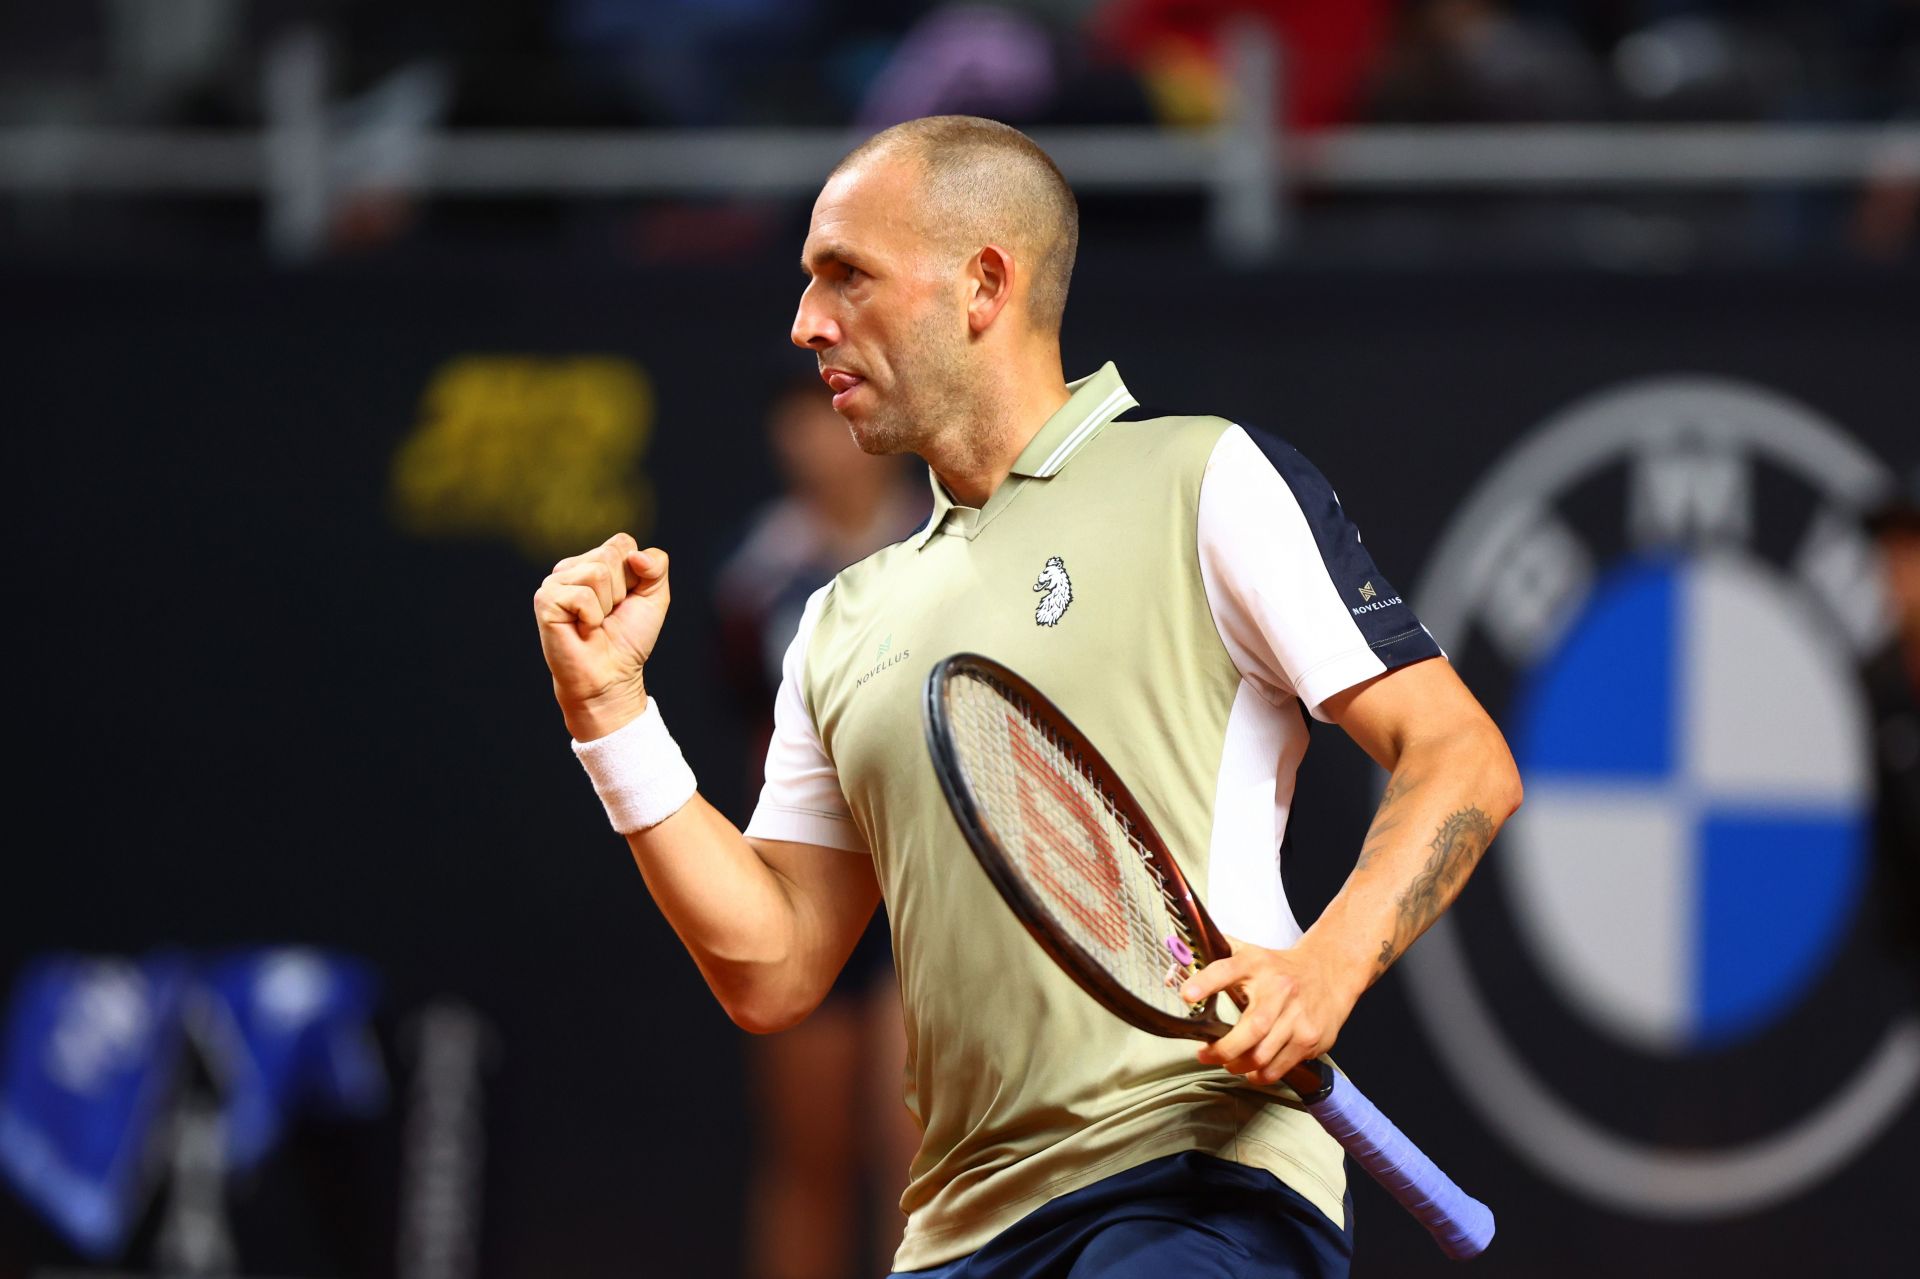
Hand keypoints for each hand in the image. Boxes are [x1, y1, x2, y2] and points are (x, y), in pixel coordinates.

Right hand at [533, 532, 669, 740]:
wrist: (612, 676)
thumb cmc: (629, 639)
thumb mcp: (655, 597)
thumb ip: (656, 565)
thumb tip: (636, 555)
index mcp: (594, 562)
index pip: (622, 542)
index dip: (636, 574)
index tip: (627, 600)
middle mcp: (571, 567)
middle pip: (610, 555)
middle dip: (622, 591)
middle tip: (609, 615)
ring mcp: (555, 582)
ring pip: (597, 572)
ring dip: (606, 605)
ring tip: (595, 623)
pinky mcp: (545, 600)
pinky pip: (582, 595)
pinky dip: (592, 617)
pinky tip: (582, 629)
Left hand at [1182, 935, 1361, 1086]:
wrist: (1329, 973)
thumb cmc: (1279, 968)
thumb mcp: (1248, 954)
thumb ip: (1213, 958)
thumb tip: (1173, 968)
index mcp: (1256, 964)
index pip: (1227, 969)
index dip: (1205, 982)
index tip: (1186, 994)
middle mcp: (1279, 990)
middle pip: (1250, 1029)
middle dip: (1223, 1050)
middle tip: (1205, 1055)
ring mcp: (1298, 1016)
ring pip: (1262, 1056)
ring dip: (1239, 1066)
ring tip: (1229, 1063)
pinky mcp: (1310, 1038)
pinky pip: (1278, 1068)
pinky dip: (1260, 1075)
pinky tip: (1252, 1069)